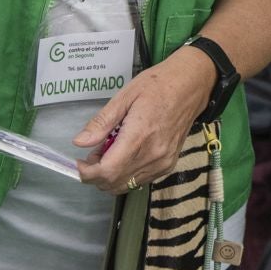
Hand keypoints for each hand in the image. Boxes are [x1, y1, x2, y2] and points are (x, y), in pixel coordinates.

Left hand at [74, 46, 213, 193]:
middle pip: (114, 183)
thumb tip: (79, 142)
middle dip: (95, 175)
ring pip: (126, 185)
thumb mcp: (125, 96)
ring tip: (109, 151)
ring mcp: (163, 163)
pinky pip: (139, 180)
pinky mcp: (168, 165)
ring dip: (110, 175)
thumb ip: (102, 122)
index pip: (107, 171)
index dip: (87, 173)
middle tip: (92, 153)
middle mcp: (153, 155)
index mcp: (140, 136)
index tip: (78, 162)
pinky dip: (125, 174)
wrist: (192, 85)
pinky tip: (125, 155)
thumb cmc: (158, 84)